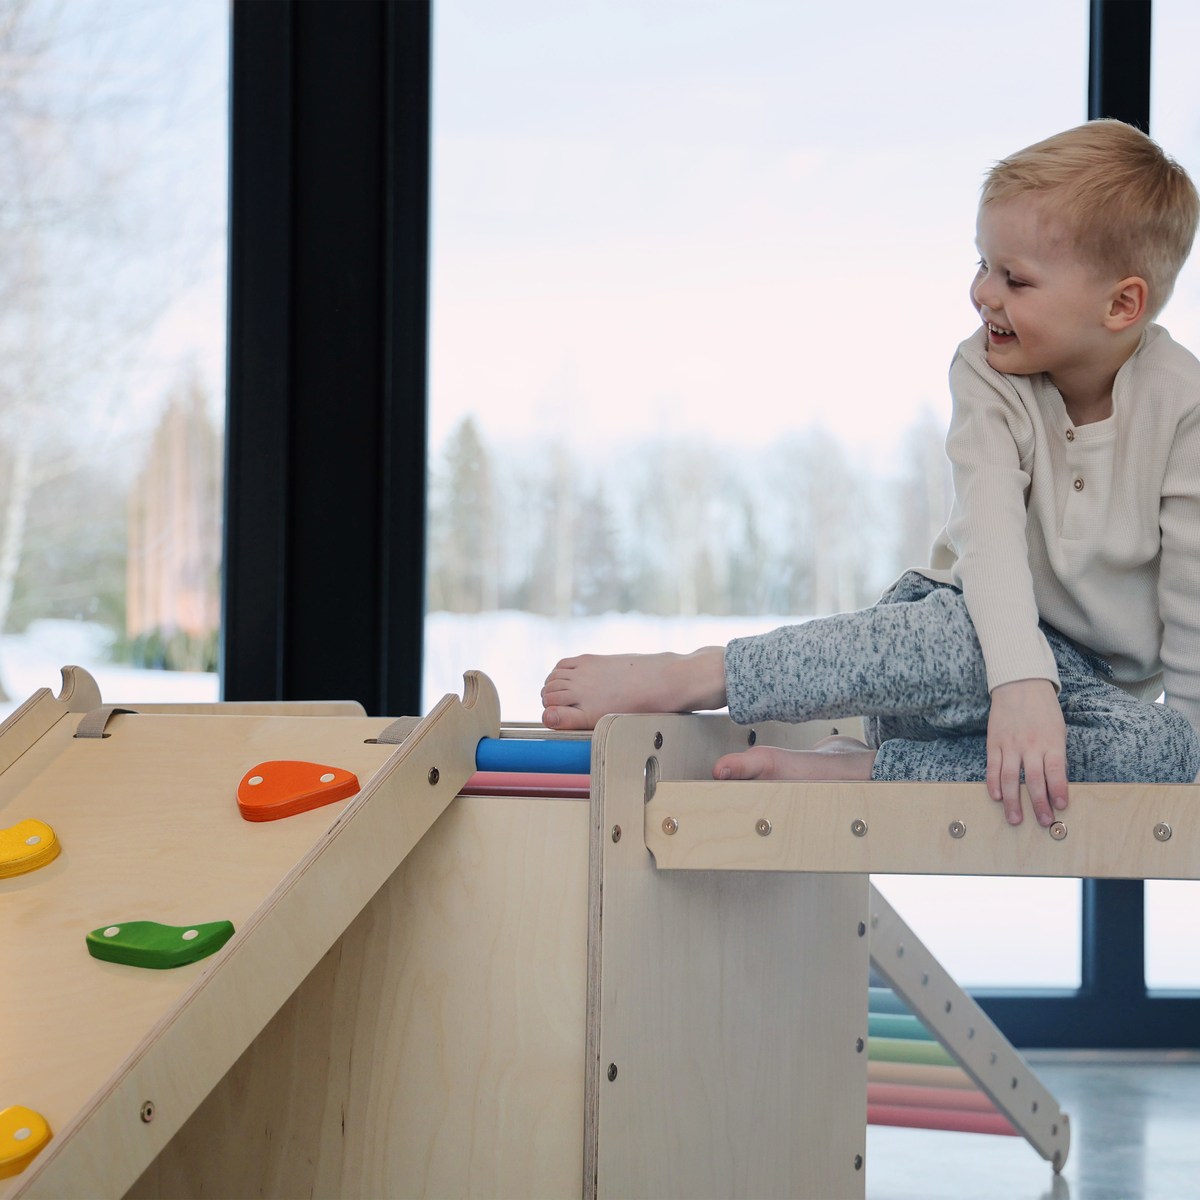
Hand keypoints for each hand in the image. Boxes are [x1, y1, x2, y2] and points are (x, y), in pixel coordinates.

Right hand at [986, 679, 1067, 826]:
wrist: (1020, 684)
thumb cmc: (1044, 710)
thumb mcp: (1058, 731)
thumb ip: (1055, 755)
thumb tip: (1054, 784)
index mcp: (1051, 742)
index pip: (1056, 770)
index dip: (1058, 790)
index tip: (1061, 807)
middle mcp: (1030, 745)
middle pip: (1033, 779)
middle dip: (1038, 803)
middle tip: (1043, 821)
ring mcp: (1010, 744)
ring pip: (1010, 778)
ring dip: (1013, 801)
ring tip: (1015, 818)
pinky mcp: (994, 742)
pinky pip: (993, 766)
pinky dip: (993, 783)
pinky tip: (996, 796)